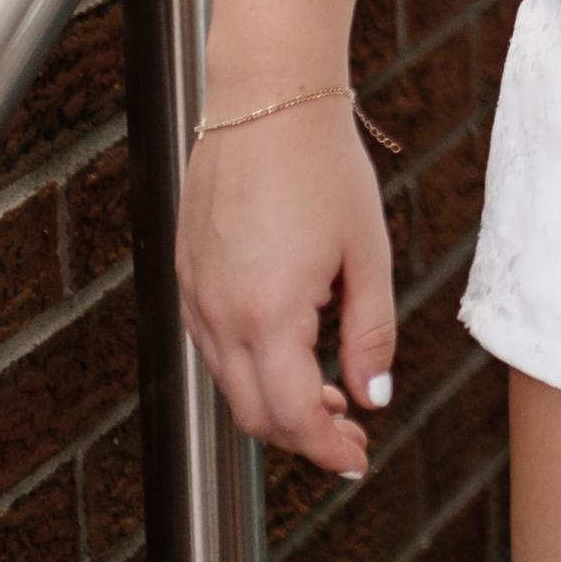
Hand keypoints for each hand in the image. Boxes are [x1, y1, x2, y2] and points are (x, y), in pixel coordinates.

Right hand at [176, 101, 397, 479]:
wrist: (267, 101)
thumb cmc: (324, 168)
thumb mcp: (368, 254)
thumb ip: (370, 333)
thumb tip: (374, 395)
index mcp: (267, 313)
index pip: (292, 414)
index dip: (327, 448)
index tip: (356, 461)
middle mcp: (218, 312)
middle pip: (253, 412)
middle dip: (302, 436)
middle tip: (350, 436)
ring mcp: (194, 294)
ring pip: (227, 383)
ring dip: (274, 403)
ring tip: (330, 398)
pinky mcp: (186, 274)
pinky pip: (211, 344)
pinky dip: (248, 366)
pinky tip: (290, 351)